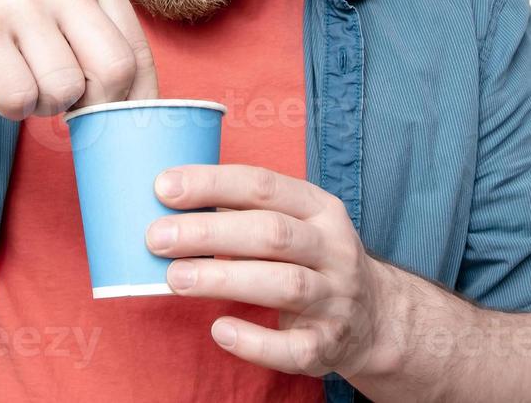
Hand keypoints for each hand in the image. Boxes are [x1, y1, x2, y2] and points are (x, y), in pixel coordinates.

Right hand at [0, 0, 158, 119]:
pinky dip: (13, 108)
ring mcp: (19, 2)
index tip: (114, 116)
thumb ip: (105, 46)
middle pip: (113, 72)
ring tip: (27, 82)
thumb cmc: (9, 23)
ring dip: (46, 105)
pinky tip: (1, 84)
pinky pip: (20, 97)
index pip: (137, 53)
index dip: (132, 99)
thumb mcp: (65, 14)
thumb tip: (148, 112)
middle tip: (68, 103)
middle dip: (94, 106)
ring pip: (65, 90)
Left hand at [144, 163, 388, 379]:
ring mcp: (336, 298)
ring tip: (175, 277)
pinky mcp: (328, 345)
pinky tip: (219, 330)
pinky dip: (255, 341)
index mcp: (320, 208)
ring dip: (224, 279)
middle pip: (271, 234)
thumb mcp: (296, 222)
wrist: (374, 318)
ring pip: (283, 284)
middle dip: (209, 233)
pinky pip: (292, 347)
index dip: (212, 184)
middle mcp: (334, 249)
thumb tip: (171, 204)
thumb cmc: (312, 259)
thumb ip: (245, 212)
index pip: (263, 186)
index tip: (164, 187)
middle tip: (156, 237)